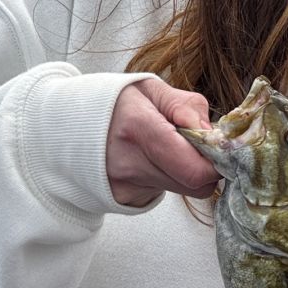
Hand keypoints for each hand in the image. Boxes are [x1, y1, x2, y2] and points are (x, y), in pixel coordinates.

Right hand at [106, 79, 219, 206]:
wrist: (70, 125)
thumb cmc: (115, 104)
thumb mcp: (150, 89)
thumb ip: (186, 107)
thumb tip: (211, 133)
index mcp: (137, 126)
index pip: (195, 168)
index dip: (216, 161)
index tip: (217, 145)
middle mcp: (128, 163)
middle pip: (195, 185)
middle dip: (205, 167)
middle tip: (196, 146)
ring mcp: (124, 186)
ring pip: (182, 191)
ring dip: (186, 172)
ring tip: (167, 148)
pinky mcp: (123, 199)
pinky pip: (163, 193)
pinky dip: (166, 178)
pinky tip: (150, 160)